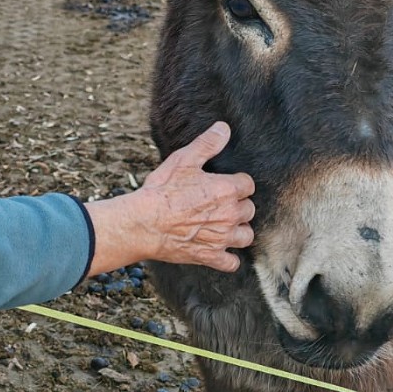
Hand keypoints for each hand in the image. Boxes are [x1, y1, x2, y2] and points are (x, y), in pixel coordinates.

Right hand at [84, 122, 255, 273]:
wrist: (143, 223)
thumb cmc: (161, 191)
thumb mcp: (183, 161)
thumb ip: (207, 144)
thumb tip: (224, 129)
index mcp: (227, 190)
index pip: (247, 185)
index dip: (236, 183)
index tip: (224, 184)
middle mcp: (230, 215)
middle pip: (249, 209)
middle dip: (238, 205)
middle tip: (220, 203)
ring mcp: (222, 238)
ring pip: (246, 235)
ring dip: (238, 230)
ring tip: (224, 225)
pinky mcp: (210, 256)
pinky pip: (232, 262)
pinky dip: (228, 257)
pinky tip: (219, 249)